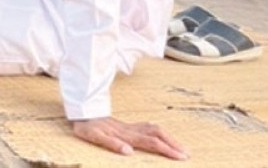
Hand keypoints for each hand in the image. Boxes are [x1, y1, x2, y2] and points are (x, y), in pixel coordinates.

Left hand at [72, 117, 186, 159]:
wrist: (81, 111)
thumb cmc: (87, 126)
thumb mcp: (94, 137)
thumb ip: (111, 143)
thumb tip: (128, 151)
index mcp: (125, 134)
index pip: (151, 142)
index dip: (166, 149)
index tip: (180, 157)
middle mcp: (130, 129)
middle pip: (157, 134)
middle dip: (173, 143)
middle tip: (186, 154)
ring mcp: (129, 126)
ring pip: (154, 129)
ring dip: (168, 137)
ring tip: (180, 146)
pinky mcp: (127, 125)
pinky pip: (147, 127)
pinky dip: (159, 131)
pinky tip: (161, 134)